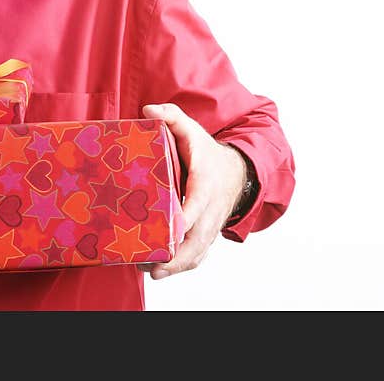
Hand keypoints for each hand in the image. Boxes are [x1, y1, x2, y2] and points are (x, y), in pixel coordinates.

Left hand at [138, 103, 246, 279]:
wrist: (235, 171)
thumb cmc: (206, 152)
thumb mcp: (191, 129)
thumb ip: (172, 116)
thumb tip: (149, 110)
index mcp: (205, 183)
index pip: (197, 203)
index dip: (186, 218)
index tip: (172, 229)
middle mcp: (210, 209)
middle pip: (198, 237)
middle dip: (178, 253)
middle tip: (152, 263)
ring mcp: (209, 224)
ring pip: (198, 251)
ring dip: (178, 265)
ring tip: (152, 271)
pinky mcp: (206, 234)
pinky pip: (198, 254)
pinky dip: (183, 265)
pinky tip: (161, 271)